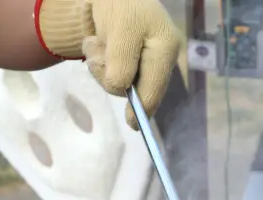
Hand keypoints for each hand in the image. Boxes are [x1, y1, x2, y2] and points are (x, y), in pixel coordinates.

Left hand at [36, 0, 182, 128]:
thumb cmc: (120, 2)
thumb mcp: (120, 30)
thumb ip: (122, 62)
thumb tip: (121, 88)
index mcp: (165, 49)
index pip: (154, 88)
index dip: (142, 109)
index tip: (132, 125)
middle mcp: (160, 57)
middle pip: (135, 88)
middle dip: (110, 75)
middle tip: (96, 51)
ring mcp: (146, 58)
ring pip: (121, 81)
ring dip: (100, 65)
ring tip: (96, 41)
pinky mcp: (131, 57)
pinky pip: (113, 71)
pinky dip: (100, 60)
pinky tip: (98, 42)